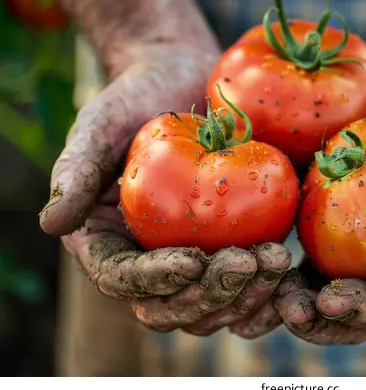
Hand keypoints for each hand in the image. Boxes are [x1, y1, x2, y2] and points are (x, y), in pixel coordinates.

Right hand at [39, 44, 289, 337]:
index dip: (157, 279)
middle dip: (212, 294)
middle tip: (248, 262)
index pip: (125, 280)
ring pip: (216, 308)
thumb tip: (52, 223)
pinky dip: (269, 294)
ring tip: (276, 261)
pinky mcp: (234, 249)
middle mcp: (152, 262)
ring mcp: (196, 261)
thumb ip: (76, 171)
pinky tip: (289, 277)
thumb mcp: (100, 125)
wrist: (185, 81)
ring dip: (247, 297)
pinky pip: (250, 289)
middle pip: (174, 307)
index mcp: (111, 242)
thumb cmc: (137, 99)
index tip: (193, 260)